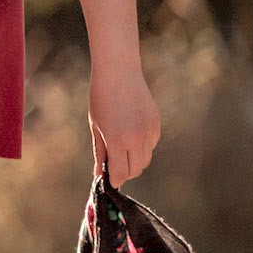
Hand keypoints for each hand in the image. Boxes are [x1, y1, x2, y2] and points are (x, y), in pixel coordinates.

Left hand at [89, 63, 159, 187]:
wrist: (118, 72)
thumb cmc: (101, 98)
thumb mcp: (95, 126)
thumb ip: (100, 152)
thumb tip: (100, 174)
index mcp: (118, 141)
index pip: (121, 173)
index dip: (115, 180)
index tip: (109, 181)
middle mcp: (137, 139)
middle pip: (135, 170)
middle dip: (124, 172)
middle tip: (113, 165)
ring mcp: (149, 131)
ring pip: (145, 159)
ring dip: (134, 160)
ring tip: (120, 146)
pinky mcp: (157, 124)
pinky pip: (151, 145)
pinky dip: (142, 147)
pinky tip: (131, 133)